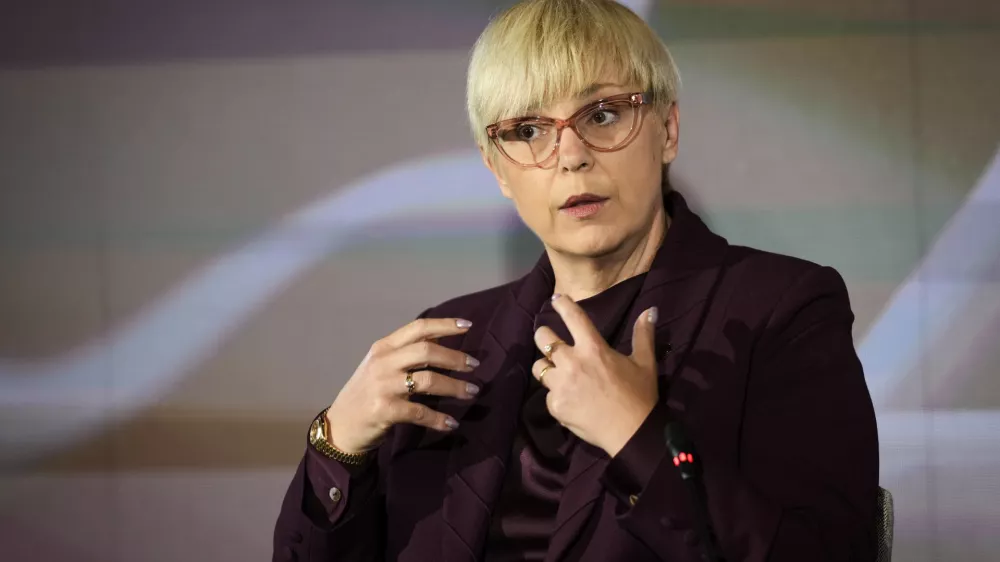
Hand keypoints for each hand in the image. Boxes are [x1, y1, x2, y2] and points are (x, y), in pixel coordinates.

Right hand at [325, 318, 481, 453]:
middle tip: (474, 366)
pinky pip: (420, 412)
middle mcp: (382, 363)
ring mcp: (382, 386)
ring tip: (472, 393)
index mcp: (383, 347)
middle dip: (455, 358)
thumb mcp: (381, 366)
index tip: (468, 325)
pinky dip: (439, 419)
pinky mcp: (384, 410)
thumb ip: (406, 353)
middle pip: (427, 351)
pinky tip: (451, 423)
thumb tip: (442, 340)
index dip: (445, 324)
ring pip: (428, 380)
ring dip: (455, 387)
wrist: (339, 426)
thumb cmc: (366, 394)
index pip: (418, 328)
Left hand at [531, 295, 659, 456]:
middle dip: (544, 336)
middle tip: (552, 342)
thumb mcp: (644, 362)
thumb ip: (643, 334)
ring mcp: (560, 384)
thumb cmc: (640, 395)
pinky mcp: (555, 405)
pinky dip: (556, 396)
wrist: (632, 433)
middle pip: (542, 337)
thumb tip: (649, 310)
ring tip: (559, 374)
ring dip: (547, 367)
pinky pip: (547, 394)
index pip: (572, 316)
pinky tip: (570, 401)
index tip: (555, 299)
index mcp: (593, 348)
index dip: (561, 304)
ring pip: (539, 367)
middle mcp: (571, 362)